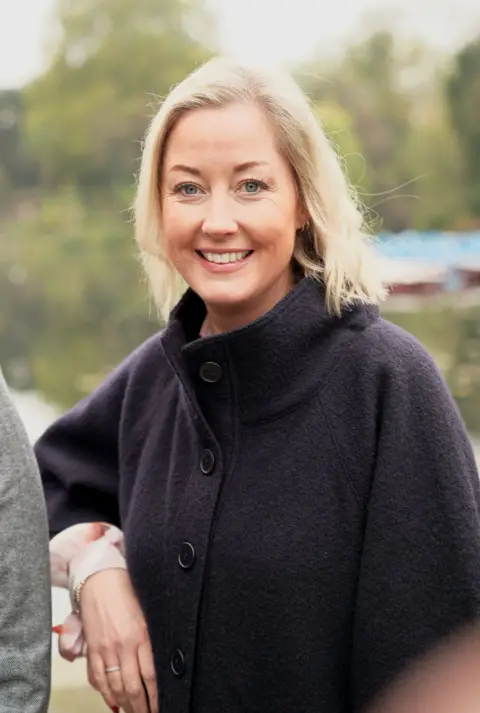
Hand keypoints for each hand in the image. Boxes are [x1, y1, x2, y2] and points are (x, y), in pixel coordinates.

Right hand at [80, 568, 157, 712]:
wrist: (100, 579)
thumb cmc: (126, 592)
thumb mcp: (147, 614)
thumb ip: (151, 639)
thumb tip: (158, 665)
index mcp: (142, 636)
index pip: (151, 676)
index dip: (156, 698)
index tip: (160, 708)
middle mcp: (124, 645)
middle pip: (133, 687)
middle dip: (141, 707)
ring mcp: (106, 649)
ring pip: (115, 687)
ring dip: (125, 705)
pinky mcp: (92, 648)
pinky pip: (97, 678)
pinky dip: (105, 693)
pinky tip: (112, 701)